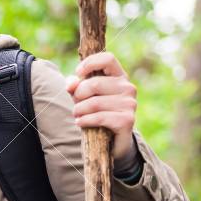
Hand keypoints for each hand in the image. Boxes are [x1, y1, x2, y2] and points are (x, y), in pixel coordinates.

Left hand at [66, 51, 139, 171]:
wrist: (112, 141)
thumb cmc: (97, 113)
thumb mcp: (84, 97)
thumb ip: (76, 87)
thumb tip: (71, 84)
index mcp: (119, 76)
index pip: (107, 58)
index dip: (89, 63)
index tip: (78, 73)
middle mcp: (128, 88)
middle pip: (94, 83)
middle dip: (78, 96)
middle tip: (76, 106)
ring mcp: (129, 104)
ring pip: (94, 102)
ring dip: (79, 110)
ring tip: (77, 115)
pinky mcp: (127, 120)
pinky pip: (99, 117)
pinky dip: (85, 121)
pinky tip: (80, 123)